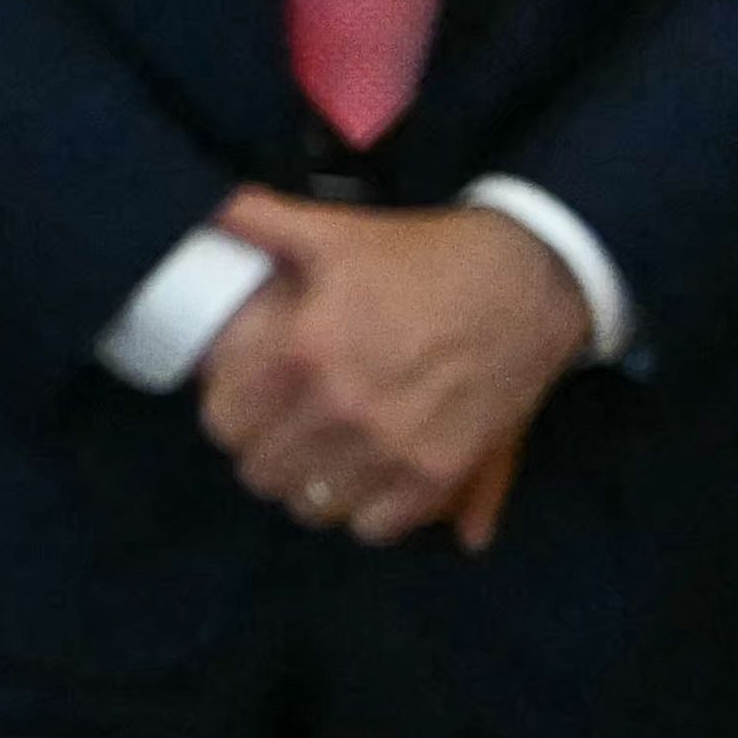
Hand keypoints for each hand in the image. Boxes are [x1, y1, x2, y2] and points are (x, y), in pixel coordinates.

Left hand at [203, 191, 589, 546]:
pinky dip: (366, 512)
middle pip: (261, 472)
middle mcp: (343, 409)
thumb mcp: (335, 231)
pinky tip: (367, 481)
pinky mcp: (440, 473)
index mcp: (303, 353)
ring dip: (310, 486)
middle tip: (281, 431)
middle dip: (265, 451)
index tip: (244, 403)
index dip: (227, 414)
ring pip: (313, 507)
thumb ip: (259, 221)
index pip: (224, 423)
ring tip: (321, 458)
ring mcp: (393, 448)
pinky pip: (376, 526)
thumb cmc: (425, 256)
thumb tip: (206, 211)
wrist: (531, 279)